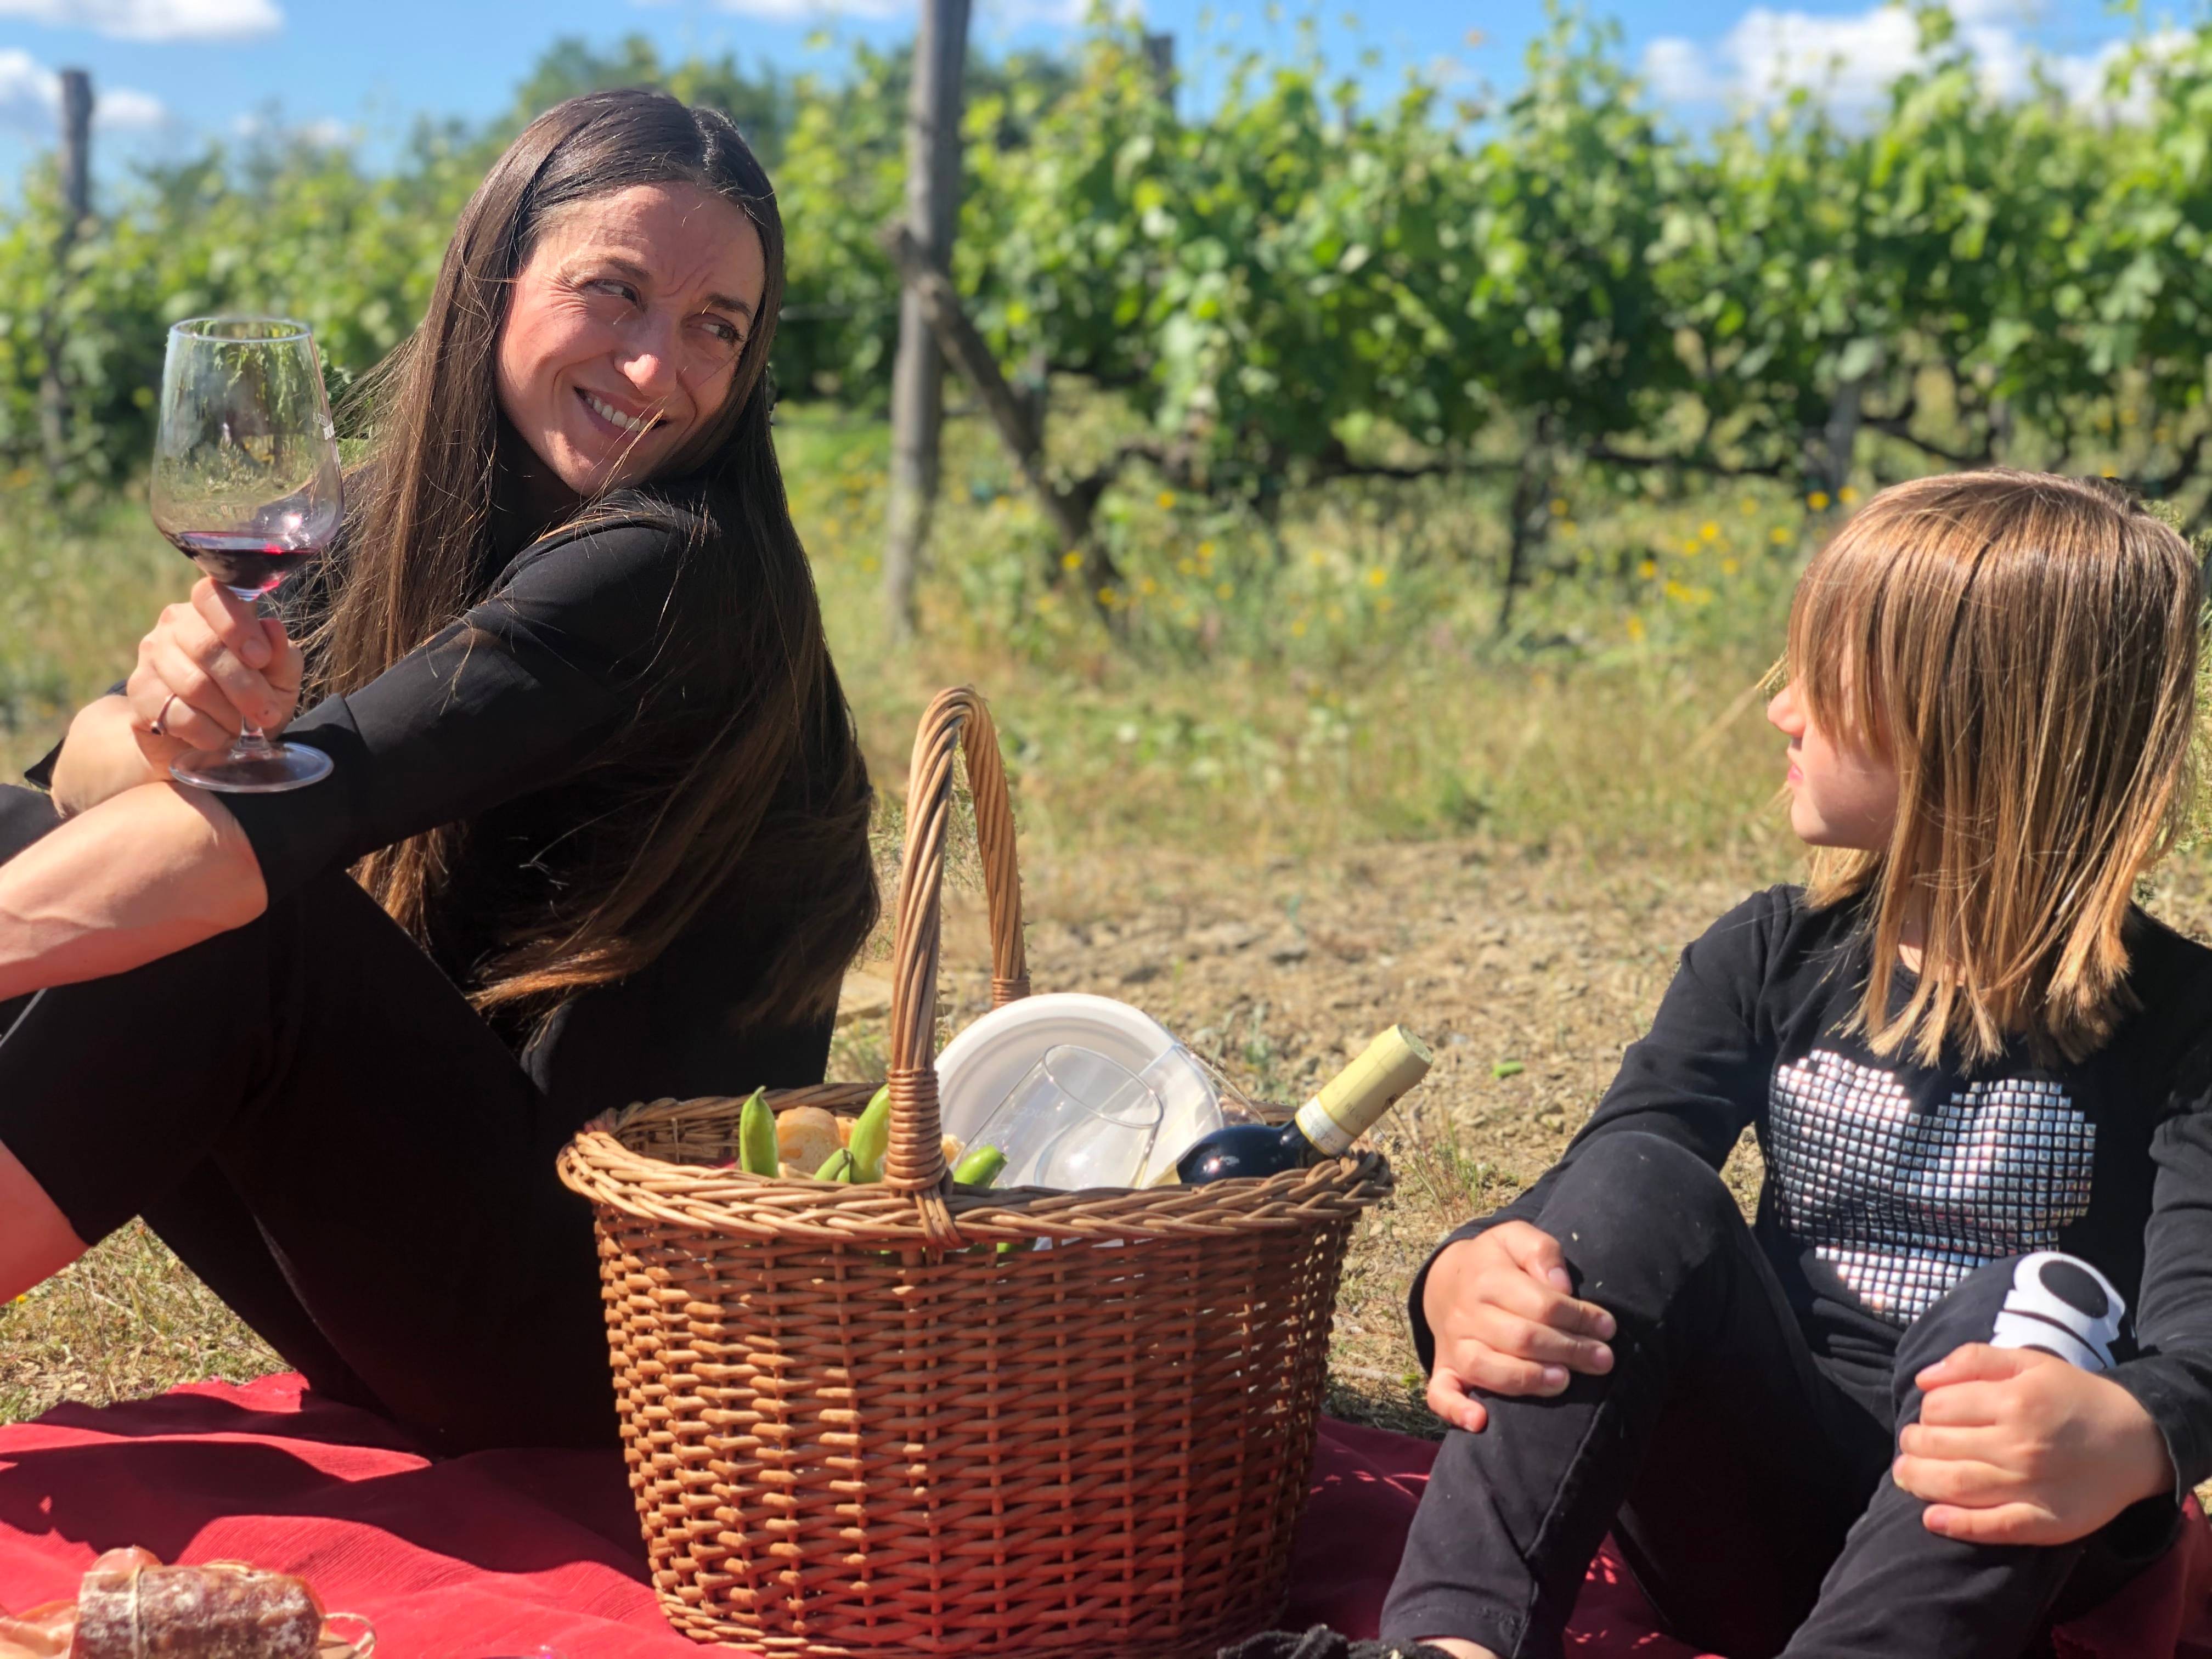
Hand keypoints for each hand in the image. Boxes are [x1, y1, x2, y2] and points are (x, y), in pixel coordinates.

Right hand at [125, 579, 301, 758]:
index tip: (260, 658)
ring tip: (242, 728)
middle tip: (267, 713)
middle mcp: (175, 624)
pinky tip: (219, 738)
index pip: (212, 595)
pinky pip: (177, 714)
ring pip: (194, 685)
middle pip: (206, 648)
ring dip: (228, 715)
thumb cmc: (250, 699)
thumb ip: (282, 656)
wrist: (209, 738)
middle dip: (245, 686)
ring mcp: (152, 655)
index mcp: (211, 610)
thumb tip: (273, 628)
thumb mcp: (279, 679)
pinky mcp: (139, 690)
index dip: (237, 625)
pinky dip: (208, 733)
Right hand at [1422, 1220, 1616, 1433]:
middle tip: (1603, 1360)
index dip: (1579, 1318)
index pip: (1541, 1304)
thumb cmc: (1496, 1263)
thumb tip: (1561, 1285)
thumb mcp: (1516, 1238)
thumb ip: (1541, 1250)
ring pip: (1487, 1368)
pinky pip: (1441, 1394)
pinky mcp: (1445, 1369)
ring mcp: (1454, 1344)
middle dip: (1569, 1351)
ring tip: (1564, 1381)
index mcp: (1487, 1278)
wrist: (1447, 1280)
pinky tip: (1481, 1421)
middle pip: (1522, 1338)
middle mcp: (1467, 1314)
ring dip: (1529, 1379)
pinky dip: (1457, 1410)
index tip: (1607, 1327)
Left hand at [1894, 1343, 2174, 1545]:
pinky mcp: (2047, 1522)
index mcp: (2014, 1402)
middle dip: (1913, 1446)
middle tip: (1909, 1447)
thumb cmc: (2076, 1397)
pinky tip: (1931, 1519)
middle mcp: (2020, 1446)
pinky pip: (1994, 1527)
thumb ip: (1974, 1360)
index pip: (1940, 1408)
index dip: (1926, 1411)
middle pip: (1941, 1447)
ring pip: (1957, 1485)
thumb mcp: (2030, 1363)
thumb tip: (1924, 1378)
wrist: (2138, 1441)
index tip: (1929, 1416)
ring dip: (1920, 1481)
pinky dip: (1958, 1525)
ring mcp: (2032, 1488)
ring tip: (1906, 1475)